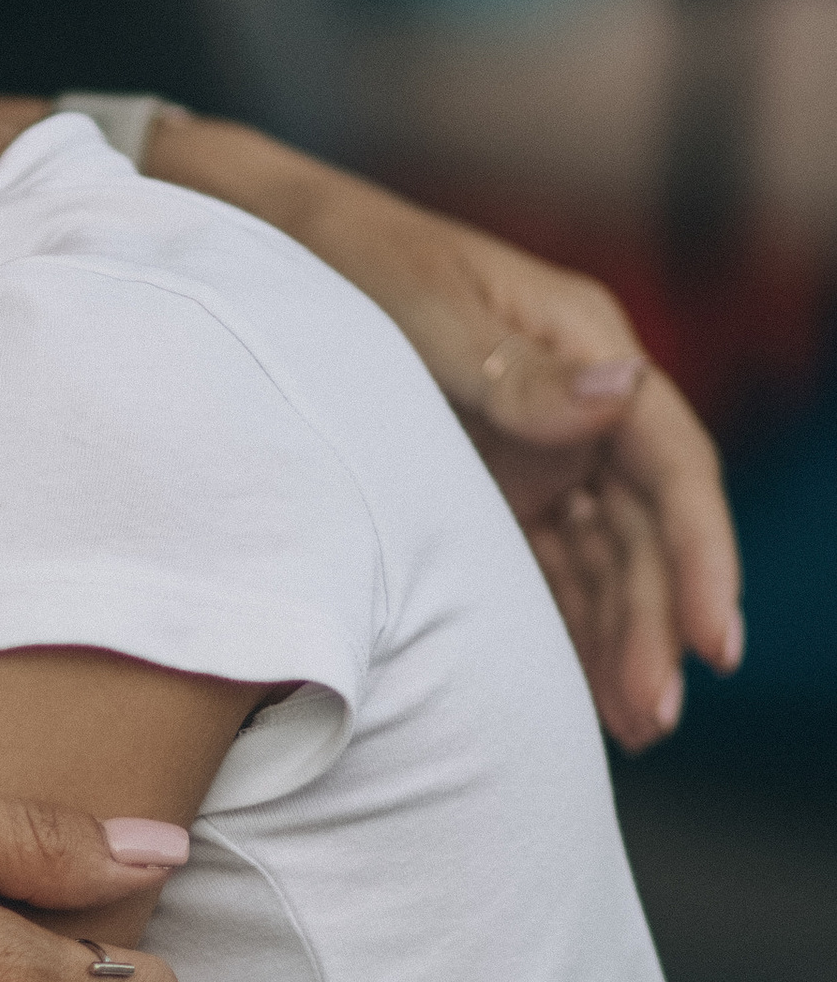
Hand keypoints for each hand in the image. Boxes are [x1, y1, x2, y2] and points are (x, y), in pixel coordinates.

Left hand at [386, 225, 741, 753]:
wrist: (266, 251)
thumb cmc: (352, 262)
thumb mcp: (426, 308)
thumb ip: (514, 368)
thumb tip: (622, 391)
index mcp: (586, 345)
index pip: (670, 465)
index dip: (702, 555)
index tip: (715, 638)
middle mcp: (580, 405)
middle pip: (642, 530)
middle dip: (656, 626)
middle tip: (655, 717)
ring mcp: (540, 449)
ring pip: (602, 560)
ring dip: (620, 641)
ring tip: (634, 730)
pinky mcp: (494, 486)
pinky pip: (547, 567)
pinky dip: (566, 628)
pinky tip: (580, 696)